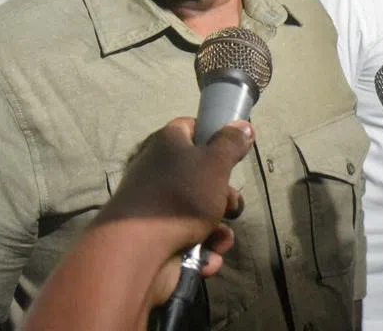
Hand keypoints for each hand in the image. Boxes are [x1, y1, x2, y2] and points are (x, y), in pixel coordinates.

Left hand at [100, 117, 253, 306]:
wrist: (138, 249)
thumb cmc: (180, 195)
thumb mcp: (215, 163)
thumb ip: (231, 144)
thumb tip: (244, 126)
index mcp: (167, 144)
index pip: (191, 128)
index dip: (214, 136)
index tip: (234, 150)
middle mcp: (158, 172)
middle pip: (202, 177)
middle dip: (224, 196)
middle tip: (232, 207)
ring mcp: (157, 208)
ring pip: (200, 214)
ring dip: (218, 229)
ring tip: (221, 239)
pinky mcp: (158, 238)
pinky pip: (190, 240)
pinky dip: (203, 250)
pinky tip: (208, 258)